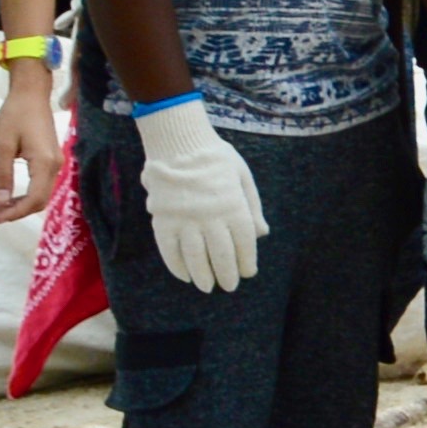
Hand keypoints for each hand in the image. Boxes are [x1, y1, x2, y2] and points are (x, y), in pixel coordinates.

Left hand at [0, 68, 61, 227]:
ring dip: (22, 204)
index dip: (15, 212)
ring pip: (42, 194)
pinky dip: (27, 194)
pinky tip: (10, 195)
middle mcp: (55, 166)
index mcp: (44, 163)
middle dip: (18, 211)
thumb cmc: (15, 115)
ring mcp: (55, 162)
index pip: (34, 199)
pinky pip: (41, 185)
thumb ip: (2, 173)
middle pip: (41, 200)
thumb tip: (0, 201)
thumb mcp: (2, 144)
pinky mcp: (51, 159)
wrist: (31, 94)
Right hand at [127, 92, 270, 291]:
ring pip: (195, 257)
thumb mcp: (242, 176)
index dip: (247, 261)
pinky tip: (184, 275)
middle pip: (221, 254)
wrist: (179, 141)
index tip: (248, 272)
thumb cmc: (215, 158)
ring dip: (202, 275)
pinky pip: (169, 249)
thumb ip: (252, 206)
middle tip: (229, 286)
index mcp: (233, 205)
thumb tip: (263, 234)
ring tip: (207, 286)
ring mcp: (185, 219)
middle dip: (226, 274)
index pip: (244, 242)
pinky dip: (176, 265)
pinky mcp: (163, 219)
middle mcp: (211, 216)